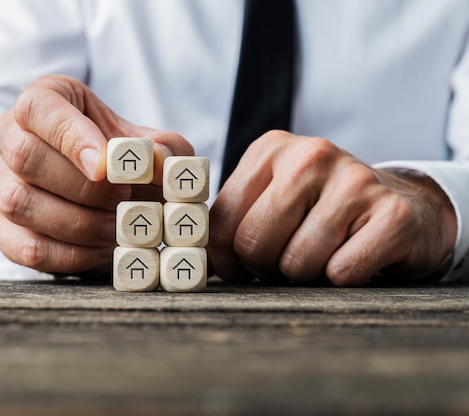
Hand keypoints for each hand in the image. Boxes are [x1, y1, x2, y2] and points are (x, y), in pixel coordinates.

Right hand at [0, 75, 192, 275]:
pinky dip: (71, 255)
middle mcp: (8, 138)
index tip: (106, 165)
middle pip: (26, 157)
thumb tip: (159, 161)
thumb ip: (163, 146)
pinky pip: (27, 247)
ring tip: (117, 228)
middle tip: (123, 198)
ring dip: (79, 223)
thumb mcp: (143, 140)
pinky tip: (101, 249)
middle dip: (83, 186)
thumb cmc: (115, 155)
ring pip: (21, 204)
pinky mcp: (0, 229)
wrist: (95, 188)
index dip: (71, 136)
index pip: (38, 107)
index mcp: (42, 101)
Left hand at [208, 130, 456, 285]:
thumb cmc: (322, 210)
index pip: (222, 221)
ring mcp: (355, 180)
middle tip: (285, 262)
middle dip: (265, 268)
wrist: (403, 205)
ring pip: (296, 262)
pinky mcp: (393, 213)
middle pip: (254, 243)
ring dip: (306, 275)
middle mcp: (311, 154)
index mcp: (269, 150)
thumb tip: (199, 262)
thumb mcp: (273, 197)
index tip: (242, 267)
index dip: (227, 259)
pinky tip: (354, 255)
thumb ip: (234, 219)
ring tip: (322, 254)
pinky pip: (341, 272)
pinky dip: (343, 279)